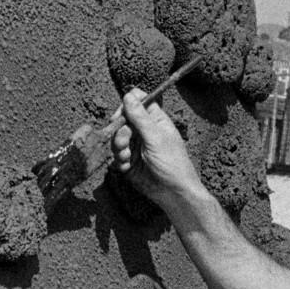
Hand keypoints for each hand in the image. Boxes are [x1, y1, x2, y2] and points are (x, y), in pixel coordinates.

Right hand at [111, 88, 200, 206]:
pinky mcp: (129, 162)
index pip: (137, 102)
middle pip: (122, 120)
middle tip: (124, 142)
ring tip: (127, 157)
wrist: (173, 193)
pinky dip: (119, 161)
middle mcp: (144, 131)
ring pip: (116, 138)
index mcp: (155, 121)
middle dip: (120, 131)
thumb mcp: (156, 138)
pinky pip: (116, 155)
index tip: (122, 115)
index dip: (127, 106)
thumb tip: (128, 95)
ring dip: (119, 147)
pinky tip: (127, 167)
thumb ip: (140, 117)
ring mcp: (136, 147)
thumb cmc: (172, 163)